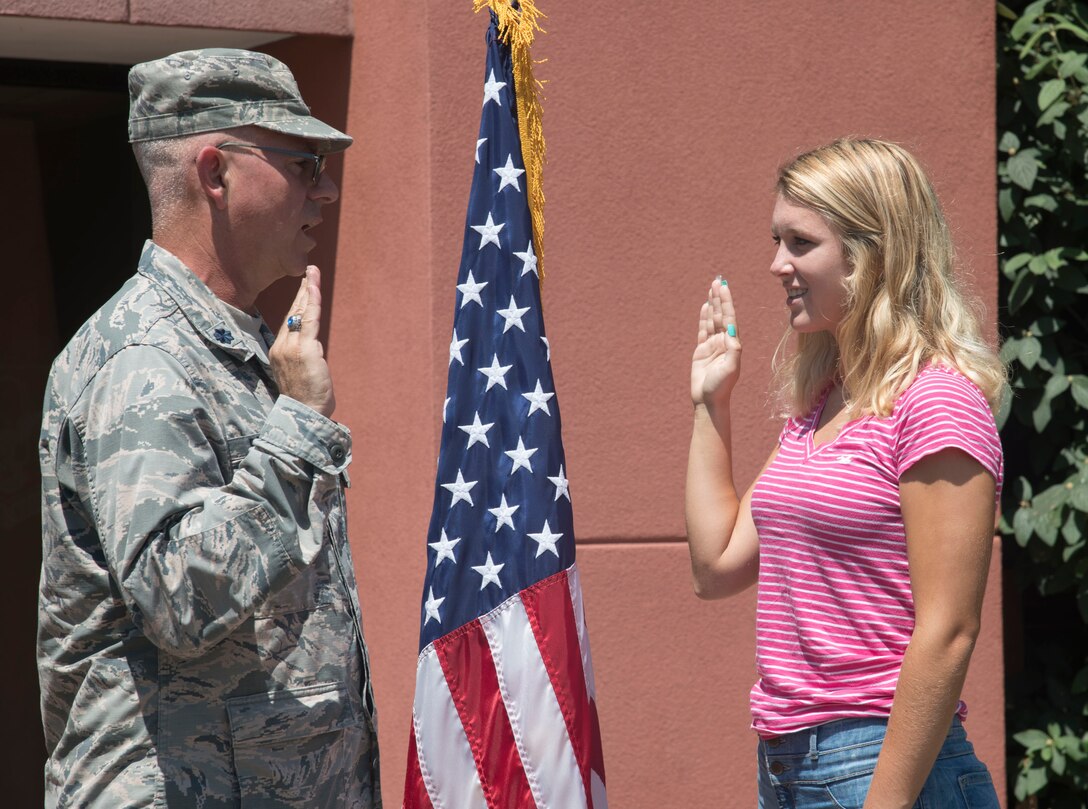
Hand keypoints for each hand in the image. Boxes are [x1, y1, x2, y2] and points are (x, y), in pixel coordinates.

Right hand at [270, 266, 335, 416]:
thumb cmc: (306, 400)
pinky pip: (309, 319)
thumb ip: (305, 358)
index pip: (288, 322)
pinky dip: (313, 301)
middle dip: (302, 291)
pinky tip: (315, 287)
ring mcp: (291, 346)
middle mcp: (281, 346)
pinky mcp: (304, 348)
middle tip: (309, 271)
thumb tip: (314, 349)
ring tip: (313, 272)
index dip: (296, 304)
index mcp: (279, 352)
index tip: (303, 289)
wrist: (304, 414)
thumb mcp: (301, 375)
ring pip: (300, 312)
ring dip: (308, 289)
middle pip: (292, 312)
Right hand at [691, 278, 741, 408]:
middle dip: (719, 297)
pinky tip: (704, 306)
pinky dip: (703, 317)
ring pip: (712, 319)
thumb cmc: (721, 386)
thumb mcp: (730, 368)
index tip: (724, 287)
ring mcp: (712, 345)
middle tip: (717, 280)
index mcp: (732, 343)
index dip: (726, 301)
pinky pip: (702, 330)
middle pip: (721, 314)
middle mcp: (724, 341)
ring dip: (712, 303)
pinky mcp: (701, 350)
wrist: (709, 400)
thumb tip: (731, 330)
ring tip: (712, 287)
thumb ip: (733, 349)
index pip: (729, 317)